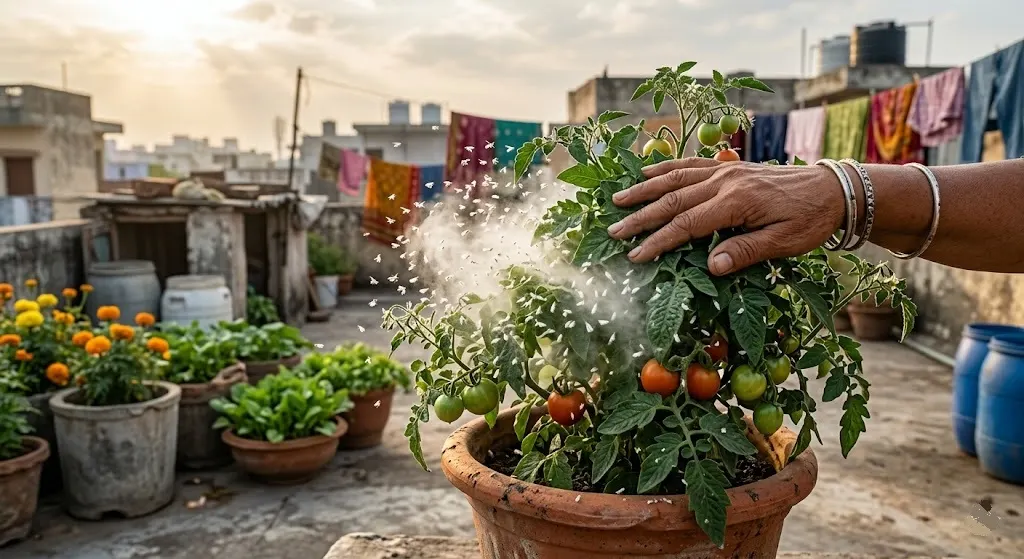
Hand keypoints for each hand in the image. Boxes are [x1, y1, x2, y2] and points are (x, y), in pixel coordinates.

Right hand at [606, 158, 845, 274]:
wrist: (834, 189)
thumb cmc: (810, 220)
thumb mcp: (784, 243)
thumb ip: (745, 252)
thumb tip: (710, 267)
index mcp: (737, 203)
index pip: (686, 225)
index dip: (658, 241)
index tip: (635, 256)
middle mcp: (725, 182)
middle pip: (673, 200)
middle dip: (641, 216)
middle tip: (613, 230)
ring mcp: (726, 171)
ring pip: (676, 178)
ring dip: (645, 189)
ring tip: (619, 199)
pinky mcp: (730, 166)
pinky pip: (691, 164)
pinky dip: (666, 167)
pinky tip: (648, 171)